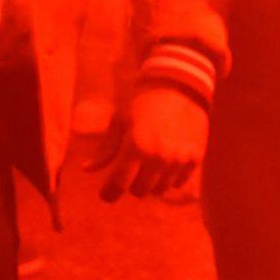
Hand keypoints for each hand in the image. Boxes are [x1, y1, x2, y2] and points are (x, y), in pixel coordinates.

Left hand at [95, 85, 208, 202]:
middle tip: (130, 170)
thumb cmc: (142, 101)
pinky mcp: (194, 159)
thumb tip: (85, 169)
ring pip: (159, 189)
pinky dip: (169, 177)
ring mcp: (178, 160)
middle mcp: (158, 157)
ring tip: (148, 163)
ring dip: (150, 181)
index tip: (106, 194)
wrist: (179, 85)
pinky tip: (165, 161)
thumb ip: (106, 149)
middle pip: (139, 191)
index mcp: (136, 147)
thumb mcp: (120, 121)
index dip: (109, 193)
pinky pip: (178, 182)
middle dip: (130, 183)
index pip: (119, 185)